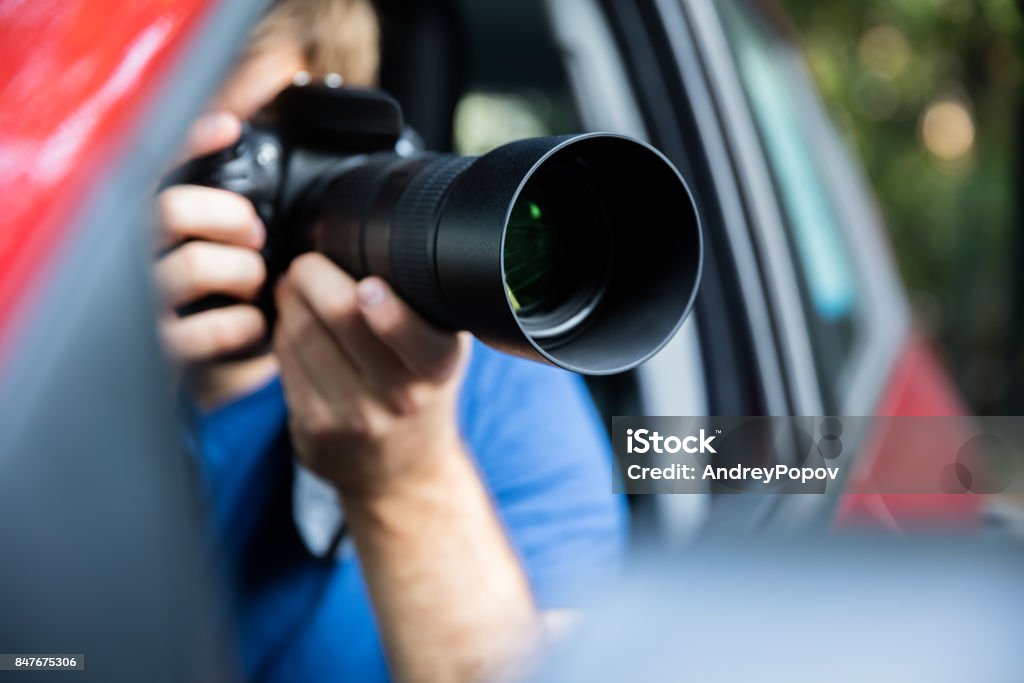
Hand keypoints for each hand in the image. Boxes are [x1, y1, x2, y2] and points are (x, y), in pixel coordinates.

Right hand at [154, 111, 274, 403]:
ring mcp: (143, 309)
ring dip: (240, 269)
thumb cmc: (218, 299)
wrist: (206, 375)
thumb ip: (225, 202)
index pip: (155, 168)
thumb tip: (241, 130)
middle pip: (168, 208)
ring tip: (258, 281)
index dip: (190, 140)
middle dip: (226, 213)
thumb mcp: (223, 247)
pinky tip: (255, 325)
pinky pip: (201, 333)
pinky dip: (242, 327)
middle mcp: (134, 261)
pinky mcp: (160, 358)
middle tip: (256, 231)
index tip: (230, 127)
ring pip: (188, 266)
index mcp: (149, 228)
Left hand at [273, 253, 469, 496]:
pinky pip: (286, 362)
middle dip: (314, 275)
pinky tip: (291, 325)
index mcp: (438, 368)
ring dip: (290, 299)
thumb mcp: (442, 350)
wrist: (402, 472)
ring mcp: (354, 417)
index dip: (386, 308)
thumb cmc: (421, 393)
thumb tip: (375, 243)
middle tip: (308, 263)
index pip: (413, 336)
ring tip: (295, 287)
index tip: (369, 285)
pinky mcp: (313, 429)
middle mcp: (400, 397)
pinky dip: (282, 333)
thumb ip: (423, 307)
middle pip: (341, 316)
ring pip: (303, 333)